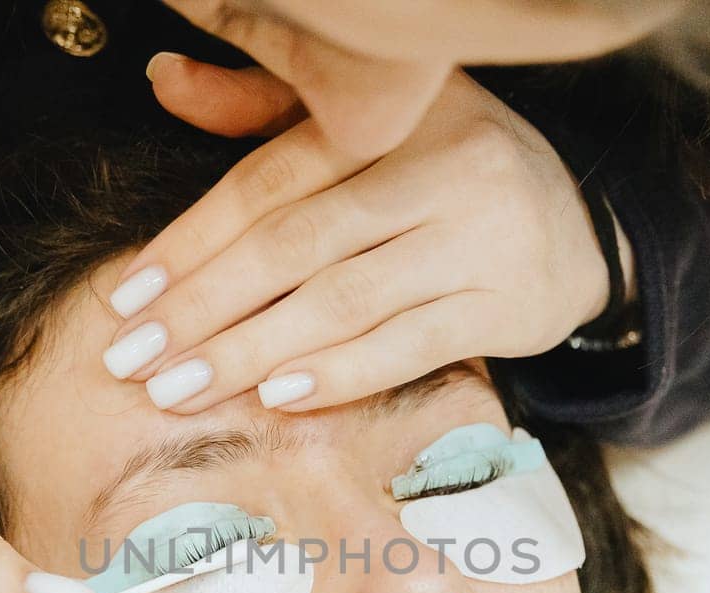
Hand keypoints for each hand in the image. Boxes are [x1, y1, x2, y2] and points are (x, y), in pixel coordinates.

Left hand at [101, 65, 619, 414]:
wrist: (581, 227)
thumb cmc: (450, 170)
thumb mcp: (373, 120)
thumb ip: (265, 105)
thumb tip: (163, 78)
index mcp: (392, 117)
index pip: (271, 181)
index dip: (192, 239)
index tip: (128, 296)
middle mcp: (437, 171)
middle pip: (297, 245)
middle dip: (206, 309)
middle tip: (135, 360)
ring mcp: (475, 241)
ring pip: (344, 302)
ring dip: (252, 352)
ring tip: (180, 390)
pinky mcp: (505, 307)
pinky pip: (409, 346)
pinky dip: (340, 374)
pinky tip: (276, 397)